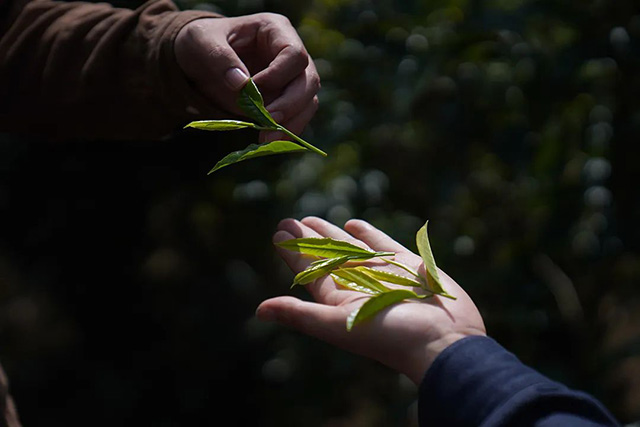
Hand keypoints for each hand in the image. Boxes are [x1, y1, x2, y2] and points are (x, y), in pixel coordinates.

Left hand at [174, 13, 319, 141]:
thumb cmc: (203, 42)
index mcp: (276, 30)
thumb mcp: (201, 42)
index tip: (253, 89)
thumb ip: (220, 59)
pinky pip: (296, 118)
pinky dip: (285, 132)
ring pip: (308, 102)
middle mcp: (291, 54)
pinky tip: (268, 141)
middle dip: (290, 106)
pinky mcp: (286, 101)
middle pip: (309, 81)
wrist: (200, 60)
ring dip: (291, 124)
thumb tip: (242, 84)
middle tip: (268, 123)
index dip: (278, 75)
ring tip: (267, 139)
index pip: (294, 54)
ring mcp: (292, 79)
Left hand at [256, 217, 485, 384]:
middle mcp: (358, 285)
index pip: (309, 271)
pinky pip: (382, 244)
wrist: (444, 341)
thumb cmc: (390, 337)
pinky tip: (352, 224)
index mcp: (339, 300)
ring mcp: (382, 273)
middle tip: (287, 221)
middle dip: (306, 240)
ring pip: (349, 247)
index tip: (278, 234)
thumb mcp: (338, 326)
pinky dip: (367, 234)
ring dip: (330, 234)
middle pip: (325, 256)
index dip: (292, 254)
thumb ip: (301, 315)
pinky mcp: (406, 265)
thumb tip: (260, 310)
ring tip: (311, 219)